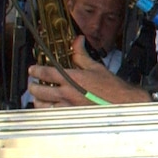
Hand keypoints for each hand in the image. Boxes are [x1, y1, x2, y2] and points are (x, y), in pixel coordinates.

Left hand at [26, 39, 145, 106]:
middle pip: (39, 90)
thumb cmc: (113, 88)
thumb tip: (77, 41)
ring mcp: (68, 106)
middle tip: (33, 84)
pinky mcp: (71, 116)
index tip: (33, 69)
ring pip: (42, 104)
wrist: (124, 103)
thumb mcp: (96, 68)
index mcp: (72, 78)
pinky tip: (48, 108)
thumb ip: (81, 55)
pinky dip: (46, 110)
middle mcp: (67, 93)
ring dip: (38, 99)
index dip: (36, 70)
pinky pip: (51, 115)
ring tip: (39, 97)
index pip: (46, 73)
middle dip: (33, 86)